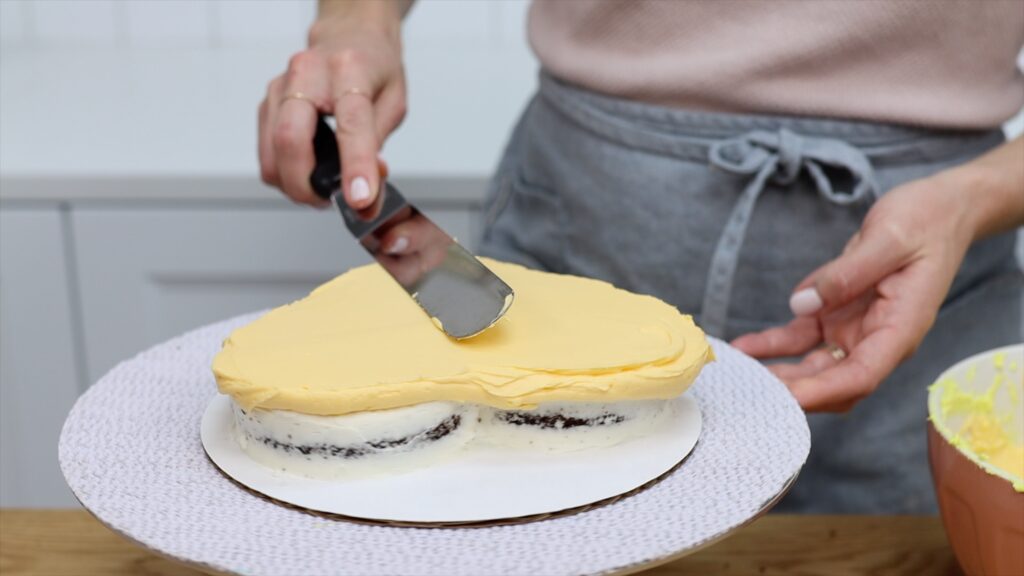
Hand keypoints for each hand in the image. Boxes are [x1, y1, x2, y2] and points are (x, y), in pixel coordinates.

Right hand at [258, 3, 405, 207]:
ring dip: (294, 185)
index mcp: (349, 69)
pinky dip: (284, 173)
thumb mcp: (394, 101)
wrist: (349, 37)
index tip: (359, 199)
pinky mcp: (267, 104)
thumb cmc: (373, 67)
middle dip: (307, 185)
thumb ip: (378, 144)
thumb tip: (367, 188)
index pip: (350, 124)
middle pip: (291, 140)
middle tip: (328, 201)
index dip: (355, 166)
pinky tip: (306, 172)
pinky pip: (266, 152)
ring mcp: (280, 88)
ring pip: (272, 151)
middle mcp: (307, 74)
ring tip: (321, 190)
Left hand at [731, 174, 975, 411]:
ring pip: (813, 367)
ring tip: (738, 372)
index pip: (861, 376)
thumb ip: (847, 273)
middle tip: (748, 390)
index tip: (787, 398)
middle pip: (832, 382)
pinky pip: (801, 338)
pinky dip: (773, 345)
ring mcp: (855, 329)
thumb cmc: (925, 221)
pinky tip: (745, 347)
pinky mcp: (838, 315)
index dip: (823, 392)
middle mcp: (877, 338)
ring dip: (778, 374)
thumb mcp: (888, 238)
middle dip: (793, 390)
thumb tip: (802, 303)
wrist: (940, 208)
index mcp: (900, 328)